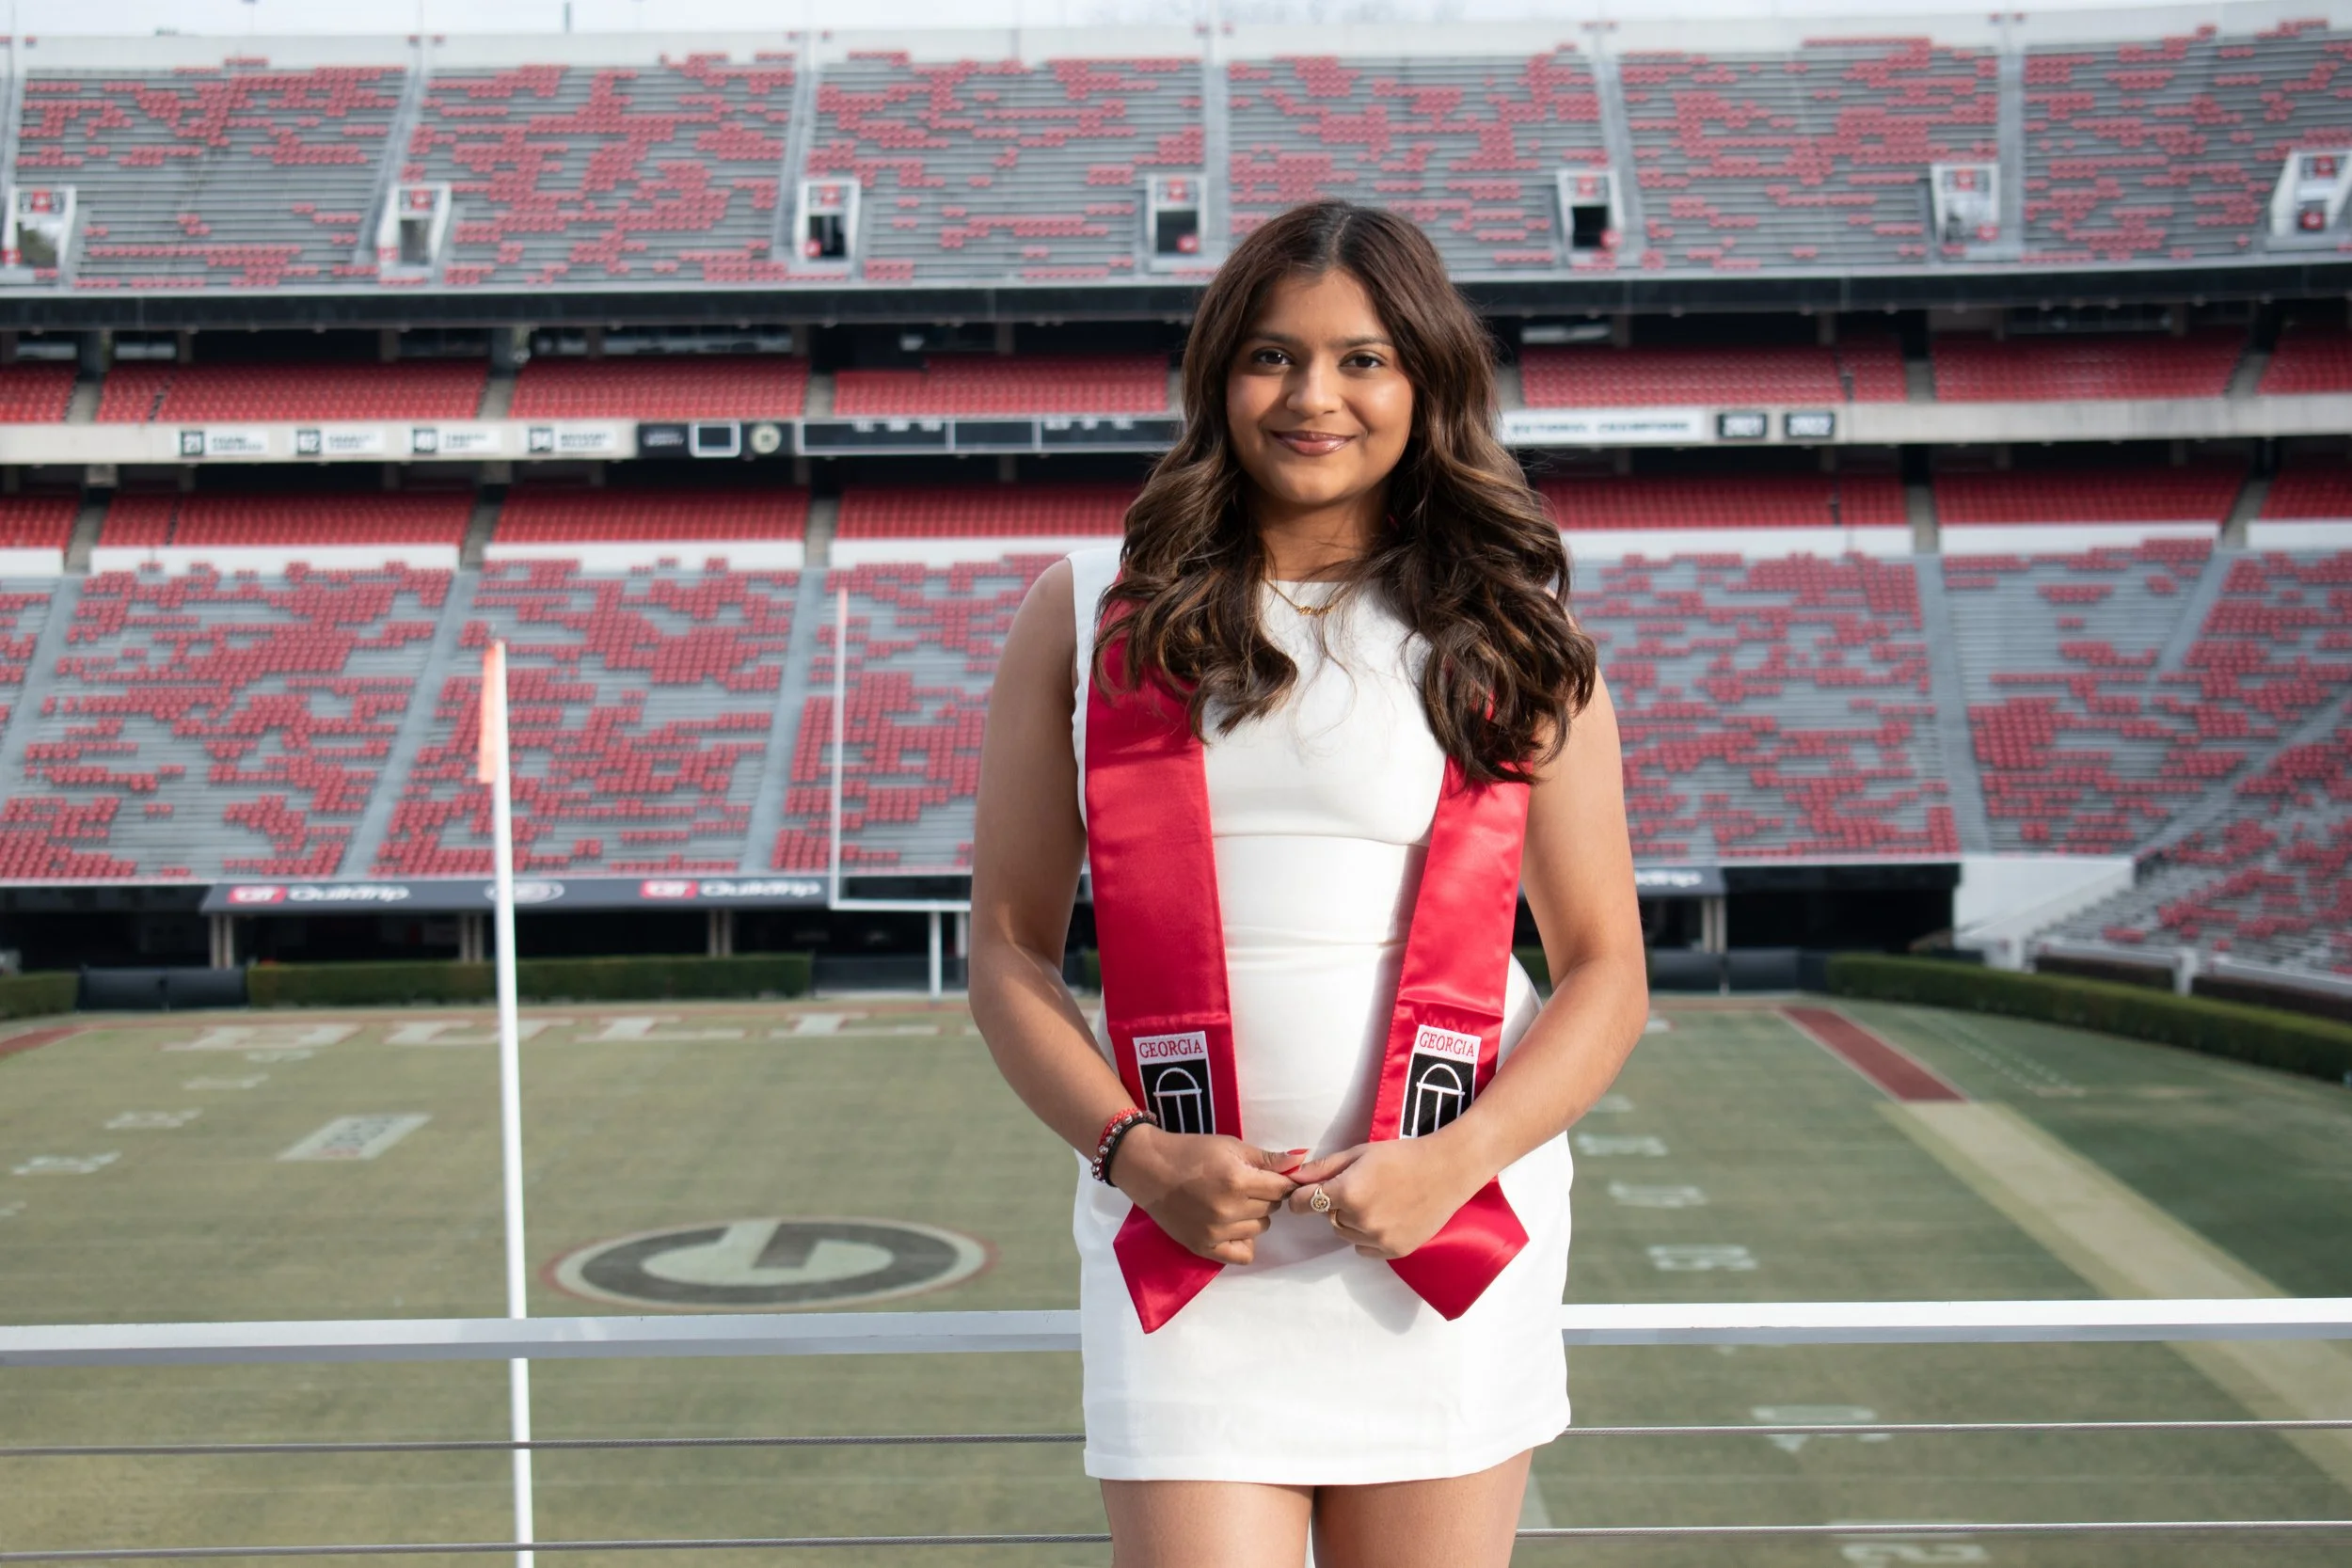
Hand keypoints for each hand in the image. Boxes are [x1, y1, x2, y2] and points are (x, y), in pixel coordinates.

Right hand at [1110, 1127, 1302, 1264]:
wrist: (1150, 1170)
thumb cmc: (1192, 1152)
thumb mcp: (1230, 1146)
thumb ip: (1267, 1158)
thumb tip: (1301, 1162)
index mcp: (1237, 1180)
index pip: (1281, 1188)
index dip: (1280, 1180)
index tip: (1270, 1176)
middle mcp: (1228, 1210)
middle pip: (1271, 1208)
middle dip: (1265, 1195)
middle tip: (1245, 1185)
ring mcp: (1216, 1232)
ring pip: (1260, 1229)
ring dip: (1254, 1216)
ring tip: (1233, 1202)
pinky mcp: (1204, 1248)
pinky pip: (1243, 1255)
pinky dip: (1244, 1241)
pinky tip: (1234, 1226)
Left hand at [1286, 1138, 1489, 1259]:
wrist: (1447, 1170)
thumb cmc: (1402, 1155)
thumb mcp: (1359, 1153)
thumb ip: (1324, 1168)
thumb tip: (1294, 1177)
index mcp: (1348, 1192)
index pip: (1305, 1204)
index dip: (1301, 1198)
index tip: (1303, 1196)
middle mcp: (1361, 1220)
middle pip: (1329, 1218)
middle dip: (1336, 1205)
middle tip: (1359, 1187)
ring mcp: (1379, 1238)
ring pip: (1346, 1234)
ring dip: (1352, 1220)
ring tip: (1377, 1200)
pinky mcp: (1395, 1250)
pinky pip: (1364, 1248)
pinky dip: (1368, 1236)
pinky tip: (1386, 1215)